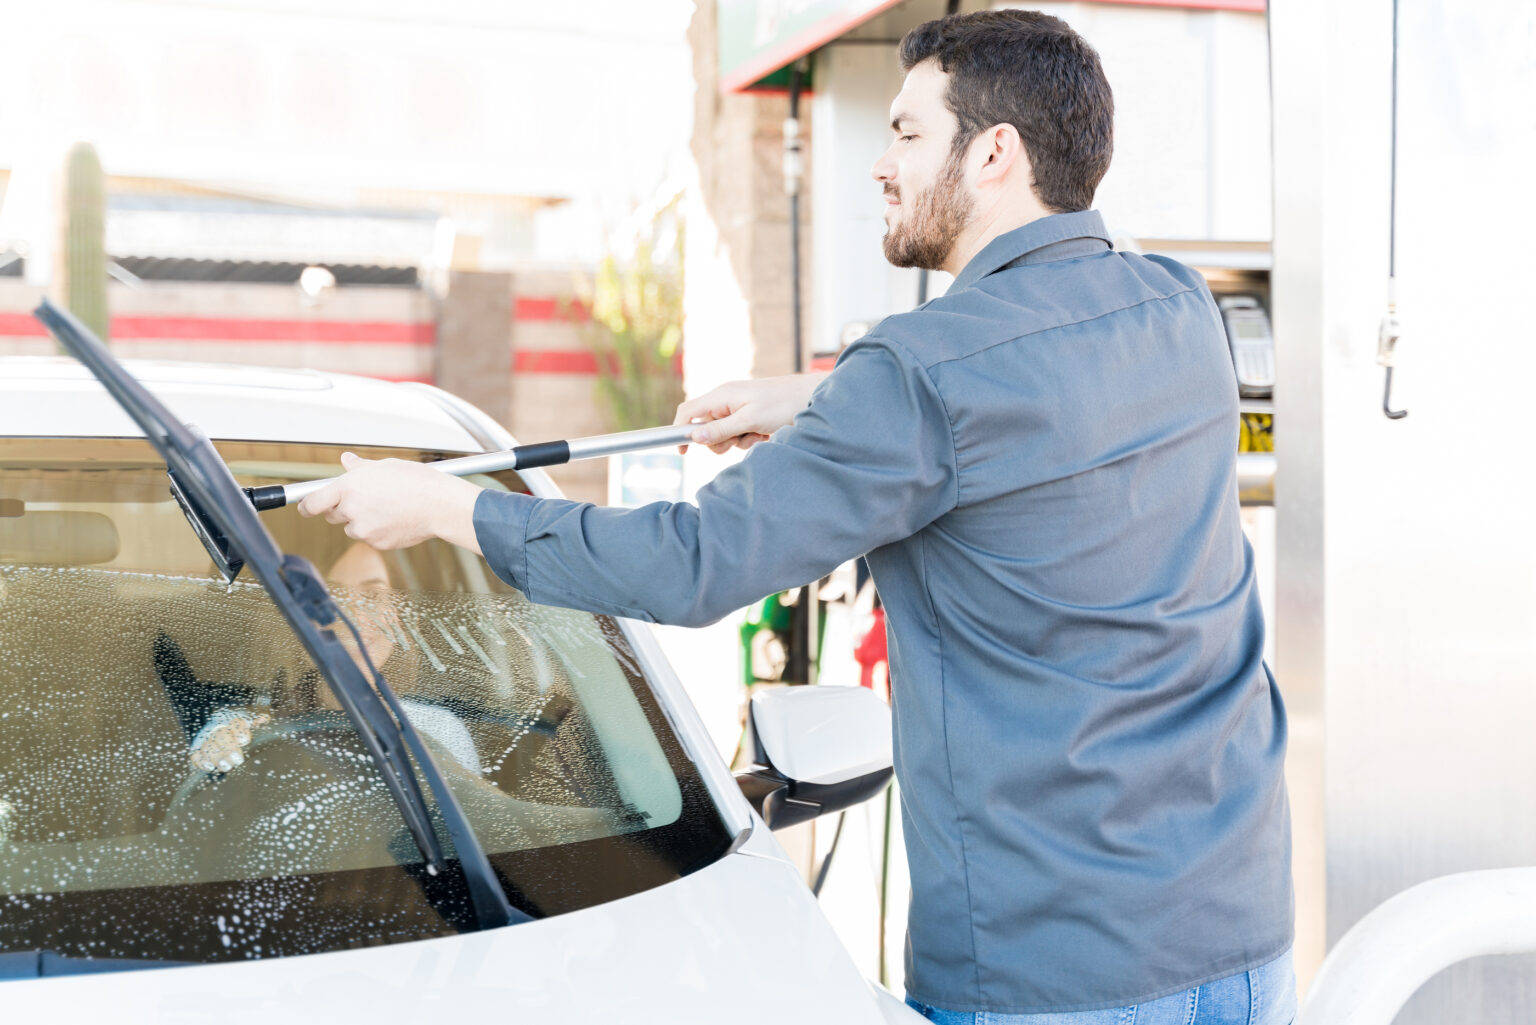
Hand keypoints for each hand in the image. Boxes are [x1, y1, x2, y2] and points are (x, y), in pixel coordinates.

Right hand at [189, 709, 269, 772]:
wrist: (223, 728)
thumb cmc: (244, 728)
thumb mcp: (254, 722)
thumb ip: (260, 719)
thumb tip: (263, 719)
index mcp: (235, 721)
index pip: (237, 723)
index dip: (240, 731)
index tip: (244, 741)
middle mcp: (220, 729)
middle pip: (221, 736)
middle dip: (229, 748)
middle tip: (237, 759)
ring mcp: (208, 739)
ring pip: (209, 746)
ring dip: (217, 757)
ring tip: (226, 766)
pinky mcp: (199, 750)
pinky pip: (196, 755)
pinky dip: (201, 761)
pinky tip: (209, 767)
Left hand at [297, 452, 484, 552]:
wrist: (440, 505)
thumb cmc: (418, 482)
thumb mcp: (385, 466)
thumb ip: (359, 467)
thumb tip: (347, 461)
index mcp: (349, 486)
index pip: (313, 502)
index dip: (306, 506)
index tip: (304, 507)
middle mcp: (352, 509)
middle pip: (332, 515)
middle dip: (342, 509)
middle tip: (365, 501)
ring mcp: (364, 529)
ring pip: (352, 528)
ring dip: (361, 521)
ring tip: (386, 509)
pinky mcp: (376, 543)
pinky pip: (369, 538)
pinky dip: (377, 531)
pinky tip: (394, 519)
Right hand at [673, 372, 829, 454]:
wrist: (813, 398)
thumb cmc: (783, 404)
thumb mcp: (749, 420)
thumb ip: (720, 429)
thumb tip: (693, 437)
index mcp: (722, 395)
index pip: (688, 411)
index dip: (680, 431)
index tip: (683, 452)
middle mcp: (727, 401)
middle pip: (706, 428)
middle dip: (719, 441)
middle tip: (738, 440)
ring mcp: (740, 409)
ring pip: (724, 435)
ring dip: (738, 442)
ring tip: (759, 434)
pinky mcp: (752, 418)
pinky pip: (741, 435)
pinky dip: (751, 440)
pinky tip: (766, 434)